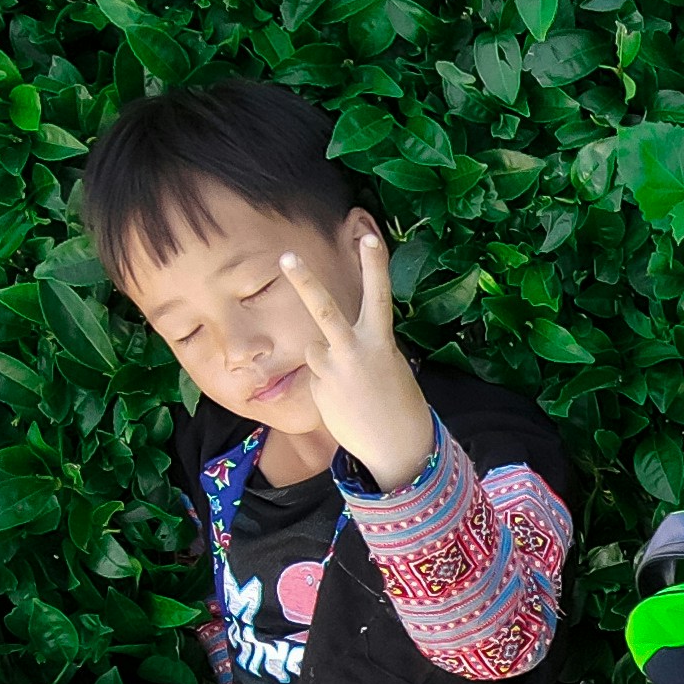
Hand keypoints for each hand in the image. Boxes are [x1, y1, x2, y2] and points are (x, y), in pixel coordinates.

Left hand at [273, 221, 438, 487]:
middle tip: (287, 256)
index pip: (378, 295)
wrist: (396, 446)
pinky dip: (327, 386)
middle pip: (324, 310)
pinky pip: (317, 377)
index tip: (369, 236)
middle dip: (305, 281)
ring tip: (349, 388)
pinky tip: (344, 402)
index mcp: (380, 341)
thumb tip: (327, 345)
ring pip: (315, 350)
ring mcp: (333, 371)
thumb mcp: (386, 365)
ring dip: (326, 363)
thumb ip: (360, 347)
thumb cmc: (396, 401)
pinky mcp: (319, 390)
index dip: (374, 265)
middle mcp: (354, 351)